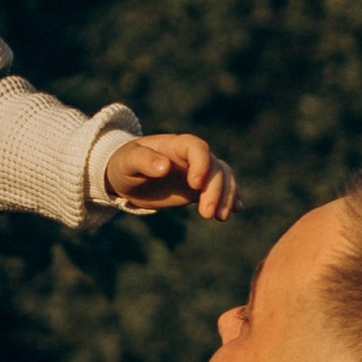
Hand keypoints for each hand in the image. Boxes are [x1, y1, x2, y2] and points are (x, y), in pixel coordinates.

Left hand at [103, 132, 237, 219]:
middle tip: (207, 214)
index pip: (197, 148)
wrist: (126, 177)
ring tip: (220, 217)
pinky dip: (231, 197)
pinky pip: (222, 189)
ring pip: (223, 178)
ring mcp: (198, 172)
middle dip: (215, 190)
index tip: (195, 184)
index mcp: (175, 144)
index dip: (201, 164)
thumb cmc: (125, 164)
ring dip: (226, 196)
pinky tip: (236, 210)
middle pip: (215, 167)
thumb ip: (144, 161)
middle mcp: (192, 156)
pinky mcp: (199, 188)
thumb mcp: (128, 161)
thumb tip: (164, 166)